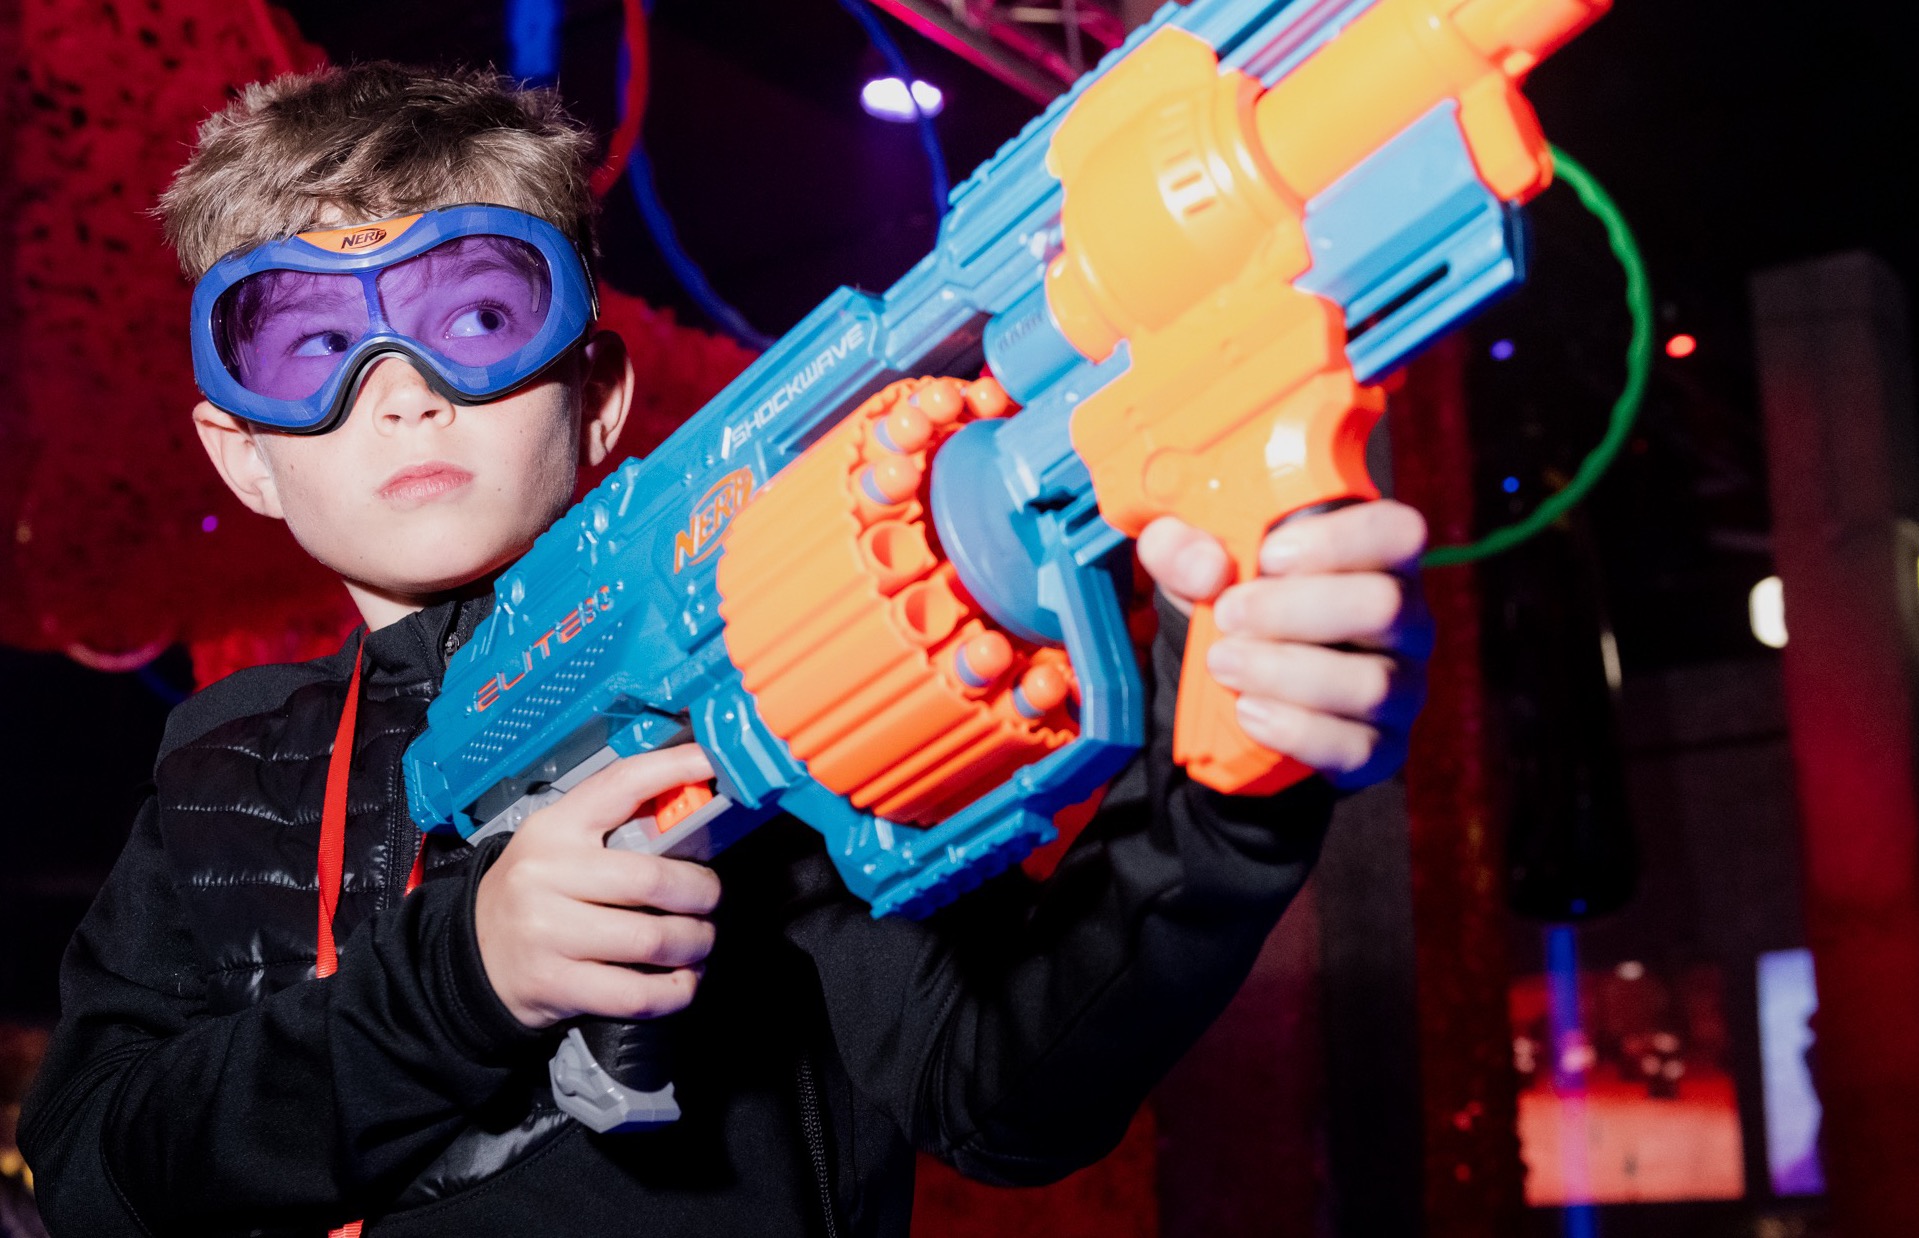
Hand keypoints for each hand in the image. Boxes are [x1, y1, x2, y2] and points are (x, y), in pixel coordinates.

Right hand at [475, 745, 722, 1028]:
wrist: (473, 957)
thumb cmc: (535, 895)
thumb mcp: (561, 845)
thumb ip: (618, 826)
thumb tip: (697, 809)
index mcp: (555, 828)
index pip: (621, 784)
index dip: (675, 769)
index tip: (714, 761)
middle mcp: (546, 875)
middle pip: (653, 879)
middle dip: (702, 893)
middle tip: (710, 899)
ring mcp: (548, 932)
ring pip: (653, 939)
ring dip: (695, 943)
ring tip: (698, 941)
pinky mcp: (555, 983)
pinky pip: (637, 993)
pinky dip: (677, 990)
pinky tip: (682, 980)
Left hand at [1136, 500, 1432, 789]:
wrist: (1232, 688)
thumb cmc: (1232, 603)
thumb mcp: (1191, 564)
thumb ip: (1180, 547)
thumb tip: (1205, 568)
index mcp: (1376, 558)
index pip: (1399, 532)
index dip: (1338, 541)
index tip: (1268, 556)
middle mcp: (1405, 620)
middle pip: (1384, 605)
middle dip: (1293, 610)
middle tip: (1227, 614)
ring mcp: (1402, 686)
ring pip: (1370, 683)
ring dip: (1284, 672)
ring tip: (1222, 664)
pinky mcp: (1382, 747)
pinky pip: (1357, 746)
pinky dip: (1296, 730)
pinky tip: (1249, 711)